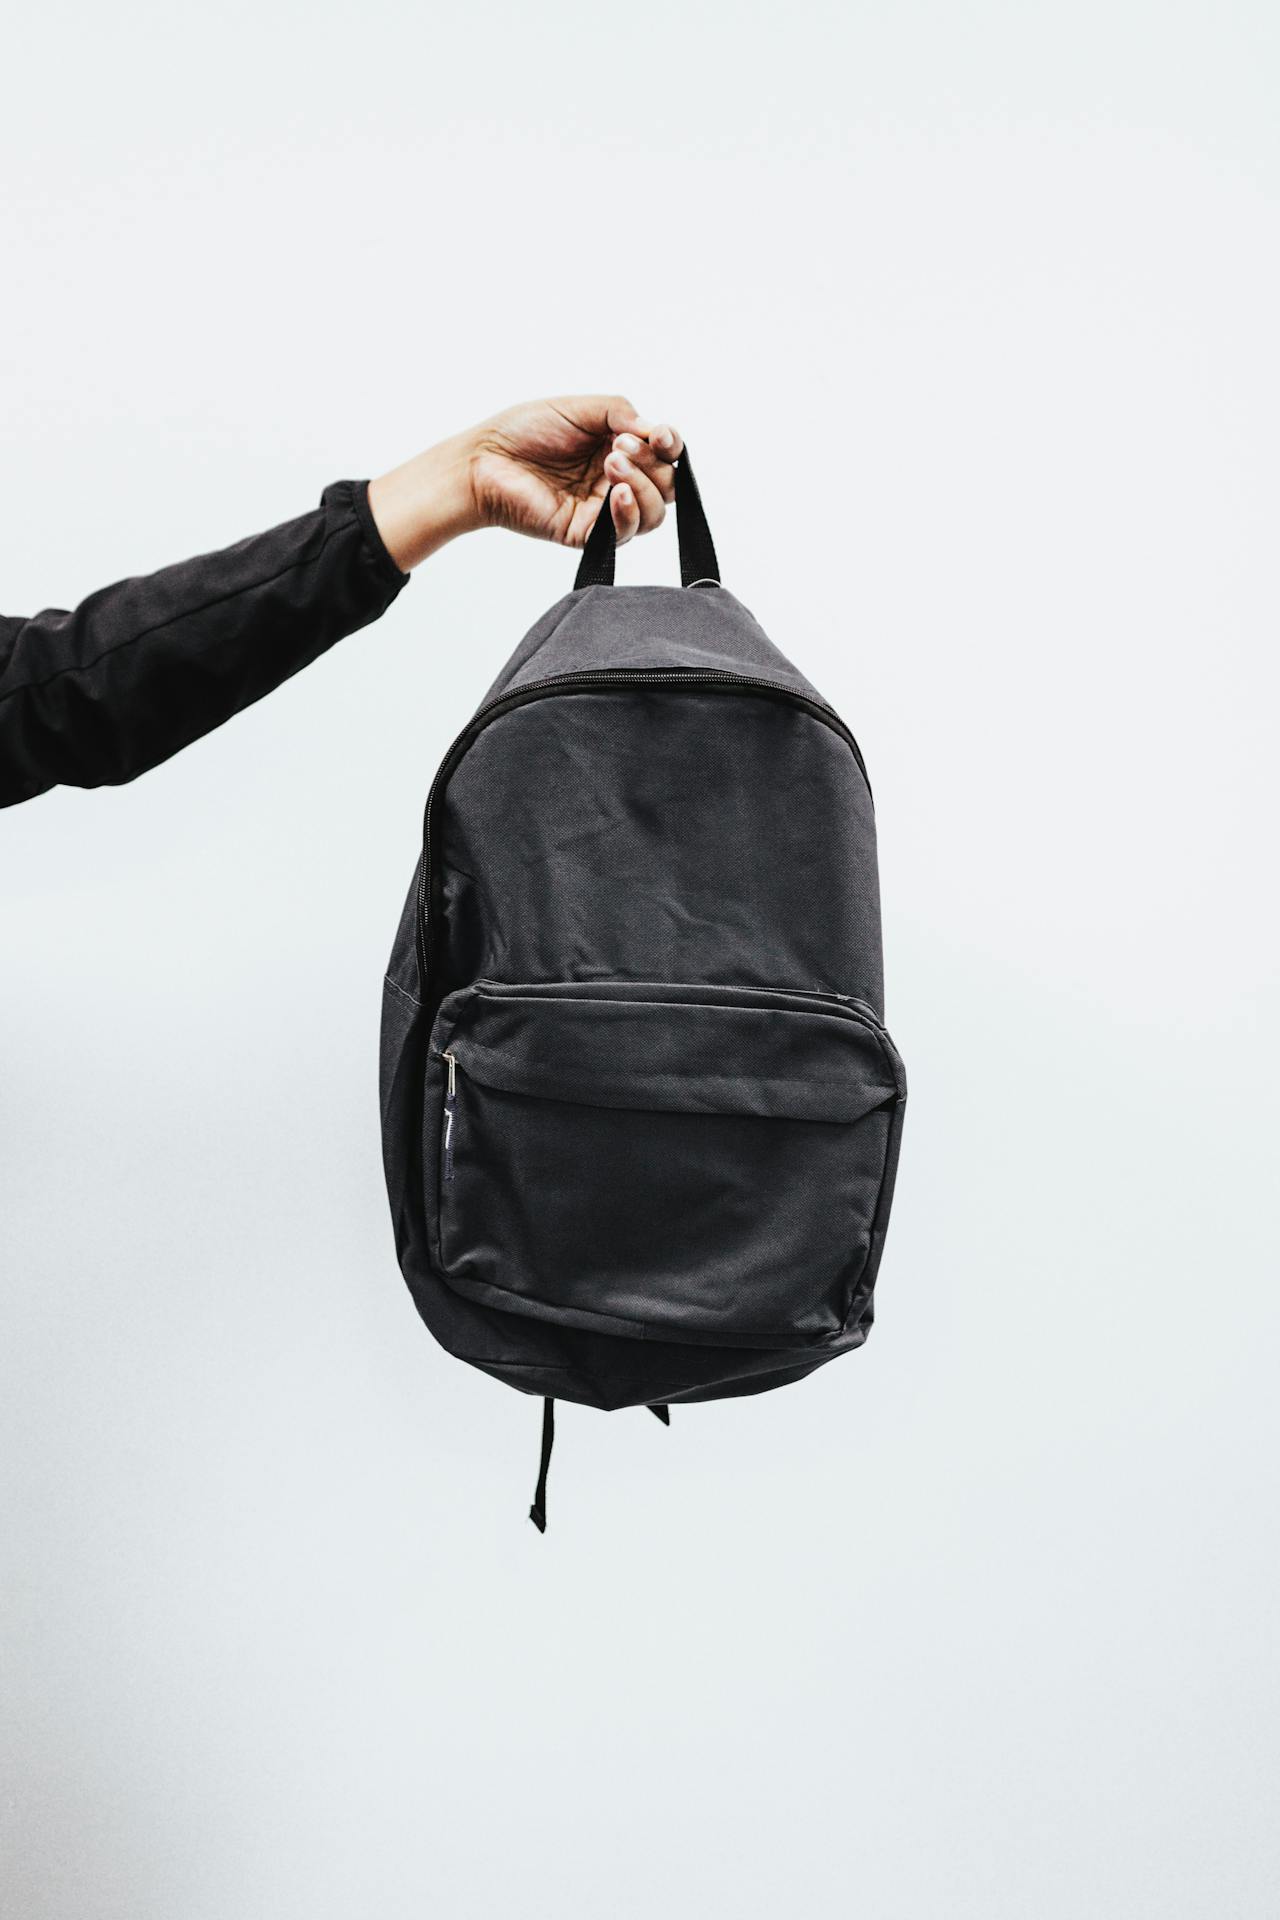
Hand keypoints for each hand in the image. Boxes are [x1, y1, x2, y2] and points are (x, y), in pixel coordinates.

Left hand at [367, 396, 683, 572]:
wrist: (484, 459)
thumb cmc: (524, 431)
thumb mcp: (581, 408)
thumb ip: (622, 414)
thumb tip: (656, 432)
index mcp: (618, 450)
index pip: (665, 456)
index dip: (672, 445)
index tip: (661, 436)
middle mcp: (615, 481)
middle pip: (667, 486)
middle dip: (652, 464)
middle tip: (618, 446)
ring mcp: (602, 510)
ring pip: (654, 513)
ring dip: (643, 485)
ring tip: (611, 462)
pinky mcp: (587, 534)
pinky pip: (624, 533)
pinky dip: (629, 512)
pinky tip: (617, 492)